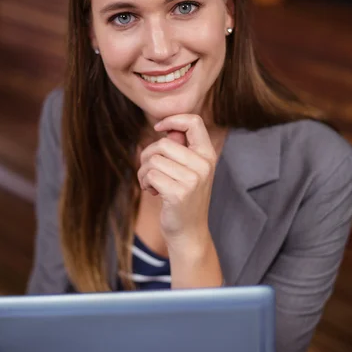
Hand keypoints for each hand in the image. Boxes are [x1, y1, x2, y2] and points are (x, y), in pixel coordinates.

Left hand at [137, 114, 216, 250]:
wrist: (189, 232)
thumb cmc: (183, 197)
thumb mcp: (188, 170)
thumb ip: (180, 148)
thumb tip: (166, 129)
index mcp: (208, 155)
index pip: (194, 122)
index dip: (172, 119)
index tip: (158, 128)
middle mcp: (204, 165)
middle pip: (162, 143)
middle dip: (147, 156)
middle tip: (150, 171)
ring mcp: (193, 179)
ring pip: (153, 160)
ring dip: (144, 172)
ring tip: (151, 183)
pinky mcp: (179, 193)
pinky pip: (150, 174)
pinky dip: (144, 182)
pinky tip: (152, 192)